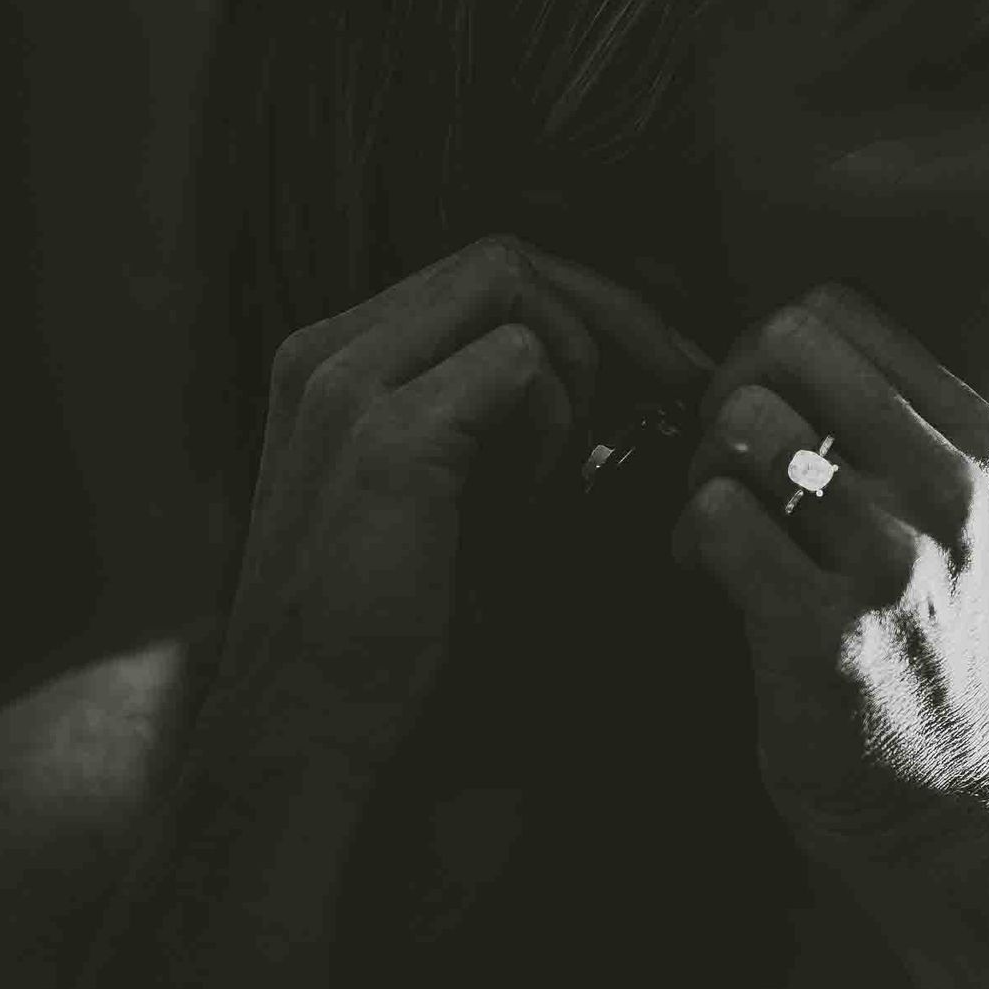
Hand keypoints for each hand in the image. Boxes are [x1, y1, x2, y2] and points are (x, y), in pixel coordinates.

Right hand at [199, 234, 711, 784]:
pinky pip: (518, 360)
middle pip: (500, 259)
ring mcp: (347, 383)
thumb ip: (495, 429)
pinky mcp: (387, 435)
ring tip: (574, 461)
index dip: (579, 308)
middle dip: (609, 310)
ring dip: (579, 360)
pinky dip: (555, 417)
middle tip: (682, 381)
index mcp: (330, 363)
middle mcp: (326, 352)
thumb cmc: (383, 638)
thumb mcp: (441, 503)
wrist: (307, 729)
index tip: (657, 370)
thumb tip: (617, 387)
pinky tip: (539, 496)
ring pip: (509, 282)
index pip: (475, 277)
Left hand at [669, 281, 988, 863]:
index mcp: (976, 440)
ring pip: (743, 424)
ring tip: (716, 522)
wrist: (937, 791)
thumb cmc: (914, 630)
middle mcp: (947, 488)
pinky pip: (715, 515)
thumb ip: (879, 421)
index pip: (835, 308)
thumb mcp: (942, 510)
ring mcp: (892, 559)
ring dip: (700, 469)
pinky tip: (701, 575)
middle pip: (783, 344)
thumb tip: (761, 336)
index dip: (768, 349)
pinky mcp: (825, 629)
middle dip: (725, 392)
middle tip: (724, 463)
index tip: (766, 416)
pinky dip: (684, 539)